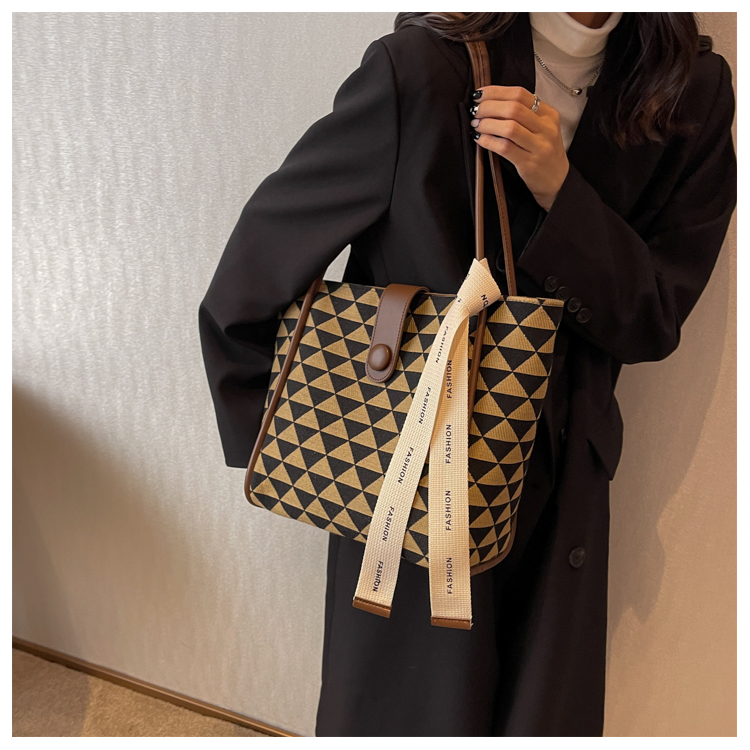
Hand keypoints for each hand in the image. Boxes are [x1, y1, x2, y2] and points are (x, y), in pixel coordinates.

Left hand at [470, 86, 568, 210]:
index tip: (479, 94)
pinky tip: (480, 138)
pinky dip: (488, 141)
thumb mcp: (541, 128)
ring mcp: (539, 146)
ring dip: (487, 123)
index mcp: (549, 114)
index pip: (520, 94)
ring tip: (476, 124)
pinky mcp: (529, 163)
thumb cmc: (543, 152)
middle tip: (475, 110)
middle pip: (513, 108)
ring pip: (509, 127)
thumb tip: (491, 101)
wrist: (558, 181)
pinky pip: (505, 148)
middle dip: (488, 106)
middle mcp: (546, 128)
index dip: (496, 92)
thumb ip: (523, 114)